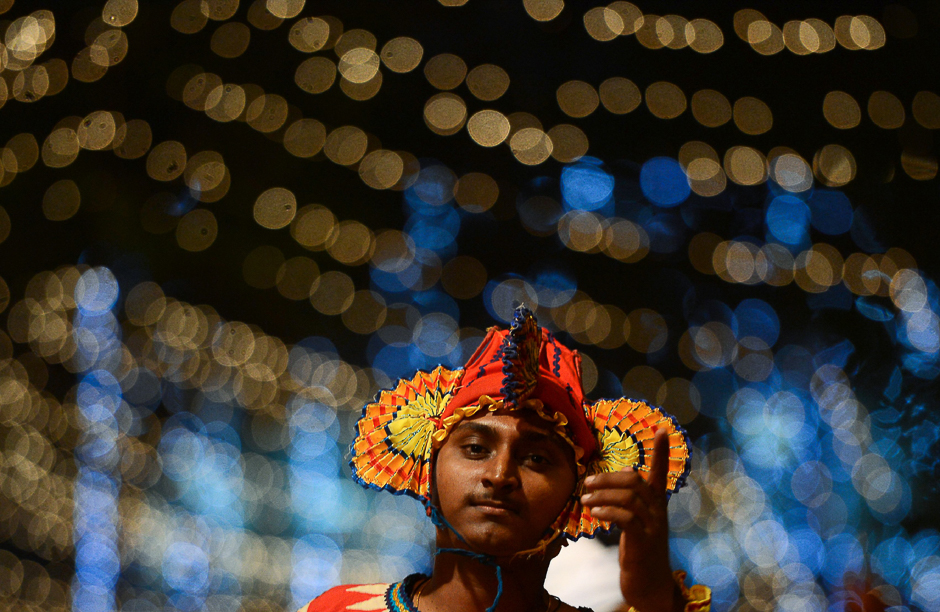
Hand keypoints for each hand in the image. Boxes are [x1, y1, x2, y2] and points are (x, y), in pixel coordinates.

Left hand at [580, 428, 682, 611]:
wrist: (650, 585)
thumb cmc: (639, 551)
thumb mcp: (636, 523)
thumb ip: (628, 501)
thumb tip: (615, 477)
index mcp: (657, 505)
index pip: (660, 473)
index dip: (660, 452)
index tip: (661, 429)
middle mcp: (658, 512)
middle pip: (636, 481)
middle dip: (609, 478)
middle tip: (587, 482)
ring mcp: (653, 527)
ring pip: (629, 498)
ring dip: (603, 495)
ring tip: (585, 499)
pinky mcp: (643, 542)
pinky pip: (626, 518)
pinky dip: (608, 511)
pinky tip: (595, 513)